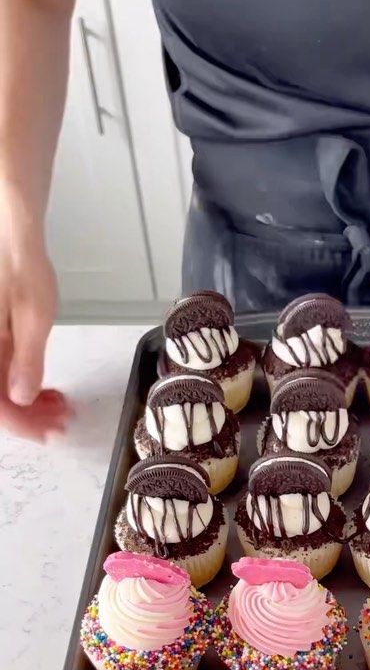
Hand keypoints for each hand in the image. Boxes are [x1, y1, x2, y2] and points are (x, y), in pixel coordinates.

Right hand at [0, 208, 69, 438]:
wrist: (12, 236)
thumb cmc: (21, 268)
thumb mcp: (32, 317)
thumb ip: (27, 361)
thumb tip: (22, 399)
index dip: (22, 425)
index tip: (49, 433)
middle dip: (30, 417)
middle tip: (63, 420)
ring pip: (0, 389)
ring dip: (30, 404)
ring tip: (61, 406)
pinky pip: (2, 373)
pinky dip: (24, 385)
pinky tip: (48, 388)